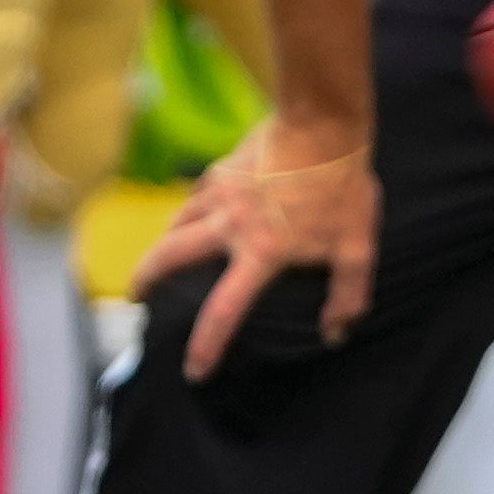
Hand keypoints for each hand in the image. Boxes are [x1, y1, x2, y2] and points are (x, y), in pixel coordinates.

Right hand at [139, 115, 380, 378]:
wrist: (323, 123)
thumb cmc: (342, 187)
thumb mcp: (357, 247)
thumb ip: (348, 295)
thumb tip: (336, 333)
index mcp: (261, 252)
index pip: (224, 310)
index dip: (206, 345)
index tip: (194, 370)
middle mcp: (230, 226)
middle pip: (170, 257)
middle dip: (146, 280)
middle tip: (136, 297)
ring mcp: (219, 194)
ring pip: (176, 224)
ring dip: (162, 245)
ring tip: (160, 260)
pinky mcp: (220, 169)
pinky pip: (194, 198)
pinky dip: (188, 214)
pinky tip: (194, 216)